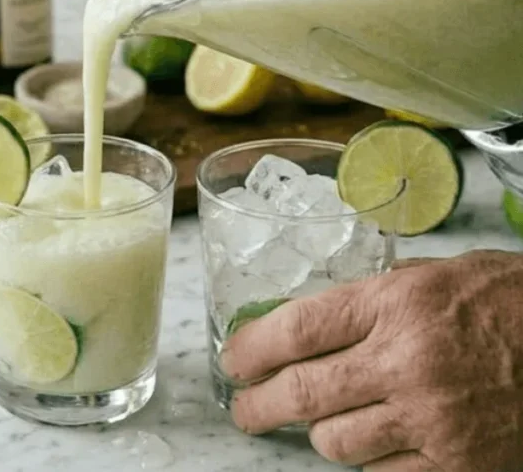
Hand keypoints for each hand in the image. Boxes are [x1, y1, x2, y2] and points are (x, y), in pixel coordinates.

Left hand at [221, 250, 522, 470]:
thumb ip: (375, 297)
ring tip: (324, 421)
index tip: (233, 360)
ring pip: (336, 442)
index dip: (253, 348)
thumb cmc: (511, 302)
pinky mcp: (460, 464)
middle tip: (245, 409)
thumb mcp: (438, 275)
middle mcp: (408, 362)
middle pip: (302, 393)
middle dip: (259, 405)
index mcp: (398, 304)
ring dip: (320, 434)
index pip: (298, 329)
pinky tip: (378, 443)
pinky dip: (371, 462)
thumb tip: (313, 320)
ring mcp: (434, 420)